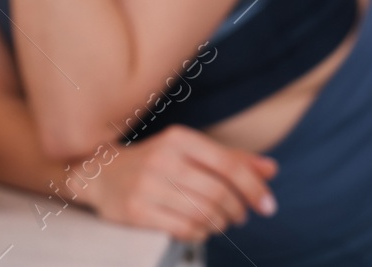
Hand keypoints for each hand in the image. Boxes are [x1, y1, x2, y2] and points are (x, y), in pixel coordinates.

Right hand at [80, 126, 277, 241]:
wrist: (100, 174)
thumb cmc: (155, 163)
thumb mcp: (189, 151)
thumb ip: (230, 159)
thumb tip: (271, 169)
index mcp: (178, 138)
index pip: (228, 164)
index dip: (254, 188)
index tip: (268, 205)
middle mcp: (162, 159)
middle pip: (219, 193)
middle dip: (238, 210)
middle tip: (240, 215)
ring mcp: (147, 186)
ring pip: (205, 214)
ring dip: (220, 223)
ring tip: (218, 221)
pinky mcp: (136, 211)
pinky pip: (185, 229)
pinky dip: (201, 233)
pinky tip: (198, 228)